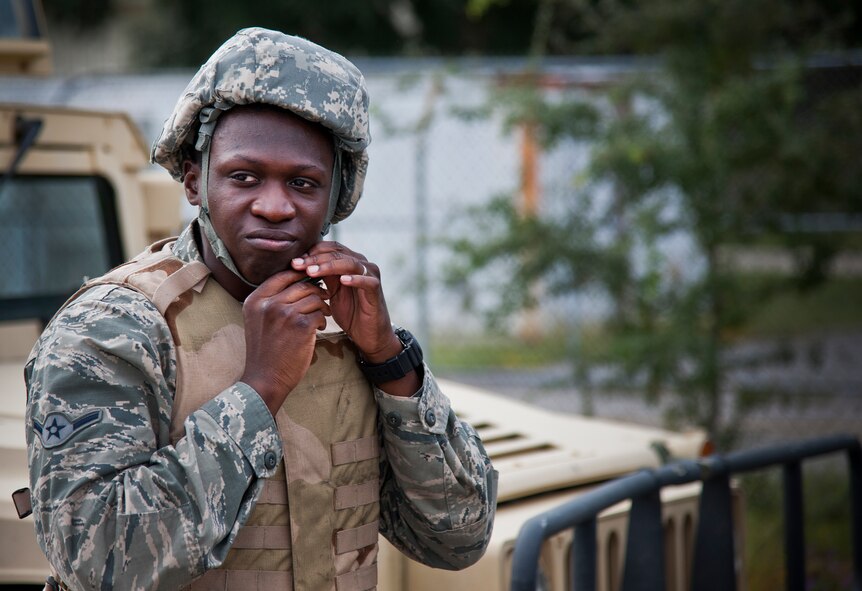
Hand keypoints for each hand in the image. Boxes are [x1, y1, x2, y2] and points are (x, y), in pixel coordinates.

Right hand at [240, 269, 330, 413]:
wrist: (265, 379)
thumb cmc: (265, 351)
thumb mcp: (257, 320)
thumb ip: (270, 301)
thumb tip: (295, 282)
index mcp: (255, 300)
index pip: (282, 275)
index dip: (300, 274)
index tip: (311, 279)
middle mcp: (268, 304)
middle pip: (301, 284)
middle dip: (316, 290)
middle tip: (324, 297)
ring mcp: (285, 314)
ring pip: (314, 297)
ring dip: (322, 306)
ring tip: (322, 315)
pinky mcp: (301, 326)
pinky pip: (319, 313)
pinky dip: (322, 320)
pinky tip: (319, 328)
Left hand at [291, 242, 400, 361]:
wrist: (368, 335)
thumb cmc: (351, 313)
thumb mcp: (332, 292)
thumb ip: (323, 277)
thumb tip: (302, 264)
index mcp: (350, 262)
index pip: (330, 248)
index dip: (312, 252)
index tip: (294, 262)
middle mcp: (361, 264)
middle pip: (338, 253)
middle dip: (315, 258)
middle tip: (297, 265)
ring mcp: (371, 275)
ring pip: (350, 263)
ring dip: (329, 266)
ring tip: (312, 272)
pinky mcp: (376, 289)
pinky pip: (367, 281)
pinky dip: (355, 279)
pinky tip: (342, 280)